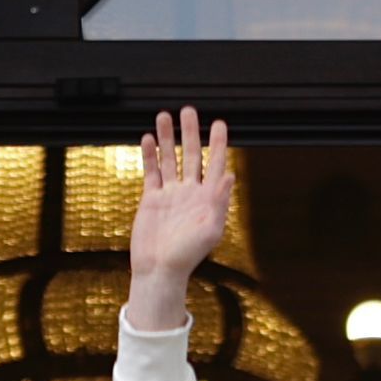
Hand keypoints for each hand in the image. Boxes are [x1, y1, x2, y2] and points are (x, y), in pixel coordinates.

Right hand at [127, 107, 231, 329]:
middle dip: (191, 132)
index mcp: (208, 198)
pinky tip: (149, 138)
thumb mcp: (210, 230)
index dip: (218, 144)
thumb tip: (231, 175)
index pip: (215, 164)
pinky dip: (150, 155)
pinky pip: (152, 172)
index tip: (219, 124)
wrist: (160, 270)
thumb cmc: (188, 255)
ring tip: (164, 116)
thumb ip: (220, 201)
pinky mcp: (152, 199)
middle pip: (192, 155)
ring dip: (168, 138)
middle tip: (189, 110)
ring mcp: (171, 194)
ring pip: (170, 159)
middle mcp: (190, 193)